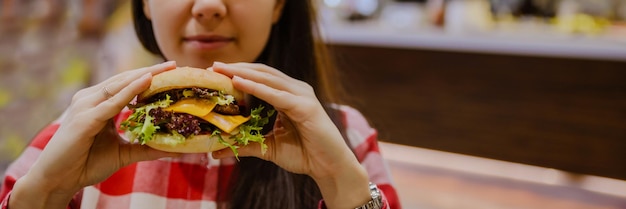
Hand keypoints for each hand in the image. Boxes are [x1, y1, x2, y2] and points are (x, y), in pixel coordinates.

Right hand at [10, 61, 179, 208]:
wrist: (58, 179)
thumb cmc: (86, 163)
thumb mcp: (123, 153)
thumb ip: (146, 148)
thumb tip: (175, 149)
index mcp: (98, 103)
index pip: (126, 84)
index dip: (148, 76)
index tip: (171, 70)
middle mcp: (90, 99)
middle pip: (124, 79)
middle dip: (150, 71)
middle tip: (174, 63)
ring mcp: (85, 107)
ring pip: (119, 86)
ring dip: (143, 76)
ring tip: (165, 69)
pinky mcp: (85, 119)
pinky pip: (112, 102)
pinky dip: (130, 91)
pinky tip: (146, 82)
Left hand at [211, 62, 370, 208]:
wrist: (329, 167)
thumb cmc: (304, 155)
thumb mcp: (267, 147)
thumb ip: (245, 144)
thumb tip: (216, 151)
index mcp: (288, 95)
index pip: (260, 77)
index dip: (239, 73)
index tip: (215, 72)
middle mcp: (296, 90)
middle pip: (262, 72)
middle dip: (237, 68)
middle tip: (213, 66)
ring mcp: (302, 96)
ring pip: (268, 78)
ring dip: (243, 73)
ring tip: (222, 70)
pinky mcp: (306, 107)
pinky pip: (276, 94)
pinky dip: (256, 87)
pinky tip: (239, 83)